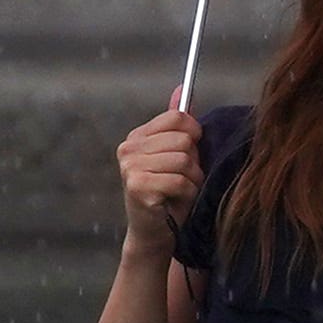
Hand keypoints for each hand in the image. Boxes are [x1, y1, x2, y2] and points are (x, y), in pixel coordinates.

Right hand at [116, 106, 203, 263]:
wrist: (154, 233)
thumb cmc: (168, 195)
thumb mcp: (175, 155)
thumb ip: (177, 124)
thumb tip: (183, 89)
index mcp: (137, 137)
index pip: (177, 117)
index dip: (194, 134)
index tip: (192, 151)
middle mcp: (128, 149)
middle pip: (183, 140)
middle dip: (193, 163)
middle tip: (182, 179)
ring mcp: (130, 167)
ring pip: (184, 160)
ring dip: (191, 180)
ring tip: (179, 191)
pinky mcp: (137, 186)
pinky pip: (179, 180)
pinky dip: (186, 193)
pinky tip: (174, 201)